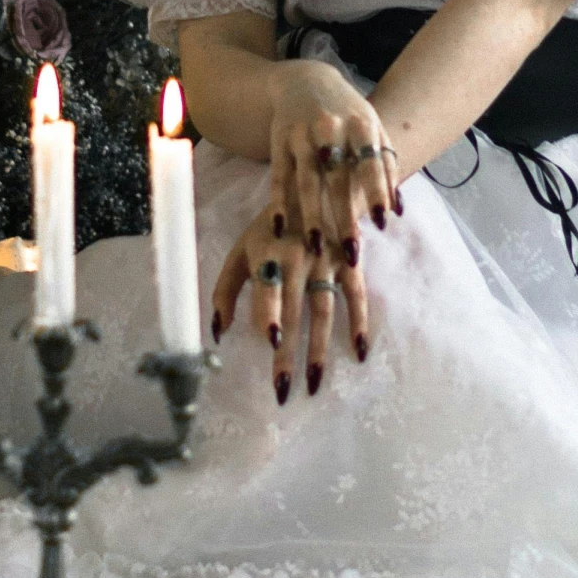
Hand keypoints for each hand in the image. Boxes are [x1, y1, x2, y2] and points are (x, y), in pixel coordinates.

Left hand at [210, 204, 370, 402]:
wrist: (317, 189)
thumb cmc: (271, 229)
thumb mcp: (242, 249)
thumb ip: (225, 289)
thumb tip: (218, 332)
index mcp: (268, 252)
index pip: (268, 286)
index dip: (270, 310)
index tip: (271, 340)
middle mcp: (299, 258)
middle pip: (293, 311)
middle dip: (288, 352)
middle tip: (283, 389)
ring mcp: (327, 261)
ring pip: (323, 311)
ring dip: (319, 349)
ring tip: (313, 383)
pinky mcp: (349, 263)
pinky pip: (356, 296)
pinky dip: (359, 323)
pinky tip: (358, 352)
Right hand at [262, 58, 399, 269]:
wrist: (307, 79)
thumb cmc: (348, 112)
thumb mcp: (373, 128)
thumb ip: (386, 165)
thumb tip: (397, 210)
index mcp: (361, 124)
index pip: (371, 161)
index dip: (376, 191)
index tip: (382, 223)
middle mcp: (331, 127)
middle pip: (338, 177)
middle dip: (344, 215)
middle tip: (350, 251)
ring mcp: (302, 133)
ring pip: (306, 180)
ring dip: (310, 215)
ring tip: (315, 247)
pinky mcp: (279, 140)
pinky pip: (278, 176)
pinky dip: (278, 202)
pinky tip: (279, 227)